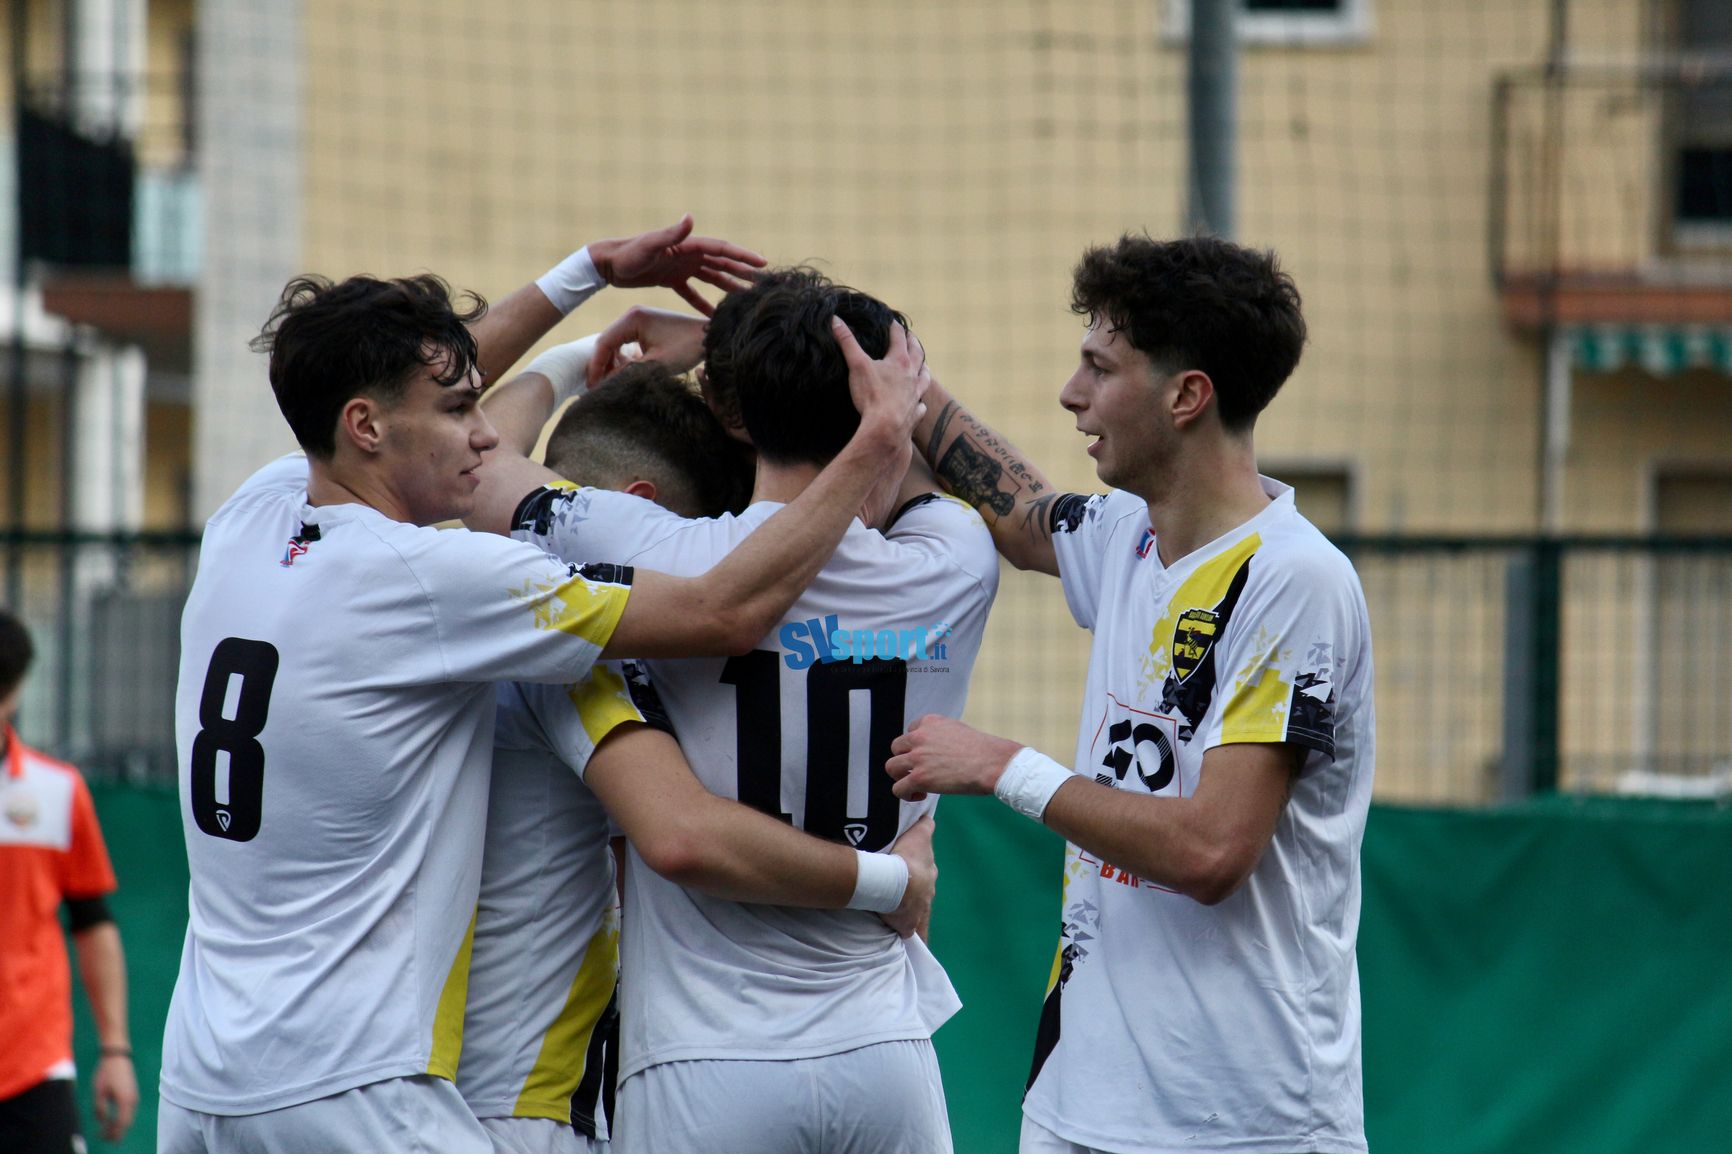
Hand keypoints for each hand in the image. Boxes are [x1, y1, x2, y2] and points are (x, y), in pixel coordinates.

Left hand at [92, 1052, 137, 1140]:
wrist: (117, 1056)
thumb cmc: (106, 1073)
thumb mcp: (99, 1092)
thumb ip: (100, 1109)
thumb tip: (102, 1121)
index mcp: (126, 1101)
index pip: (121, 1124)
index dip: (114, 1134)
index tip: (104, 1140)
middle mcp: (133, 1101)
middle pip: (127, 1122)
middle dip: (117, 1132)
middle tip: (105, 1139)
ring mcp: (134, 1096)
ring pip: (128, 1117)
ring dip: (119, 1125)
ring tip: (107, 1131)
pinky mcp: (132, 1093)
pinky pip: (129, 1111)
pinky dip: (121, 1118)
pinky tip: (112, 1119)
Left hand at [587, 215, 764, 315]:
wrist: (607, 264)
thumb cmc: (627, 254)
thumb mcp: (650, 245)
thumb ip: (671, 233)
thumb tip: (690, 218)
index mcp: (688, 245)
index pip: (722, 249)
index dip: (743, 256)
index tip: (762, 264)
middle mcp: (688, 254)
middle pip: (722, 262)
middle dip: (743, 271)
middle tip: (763, 282)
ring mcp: (681, 267)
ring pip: (712, 277)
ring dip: (729, 286)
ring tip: (746, 299)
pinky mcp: (671, 279)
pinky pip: (692, 293)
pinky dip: (703, 303)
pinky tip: (714, 316)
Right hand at [588, 305, 707, 384]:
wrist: (711, 337)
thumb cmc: (686, 348)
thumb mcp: (656, 364)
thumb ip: (628, 372)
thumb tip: (605, 384)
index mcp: (632, 318)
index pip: (603, 343)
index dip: (596, 366)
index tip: (592, 386)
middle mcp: (633, 315)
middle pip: (607, 342)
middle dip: (602, 366)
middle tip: (597, 388)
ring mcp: (640, 320)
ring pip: (616, 344)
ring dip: (612, 364)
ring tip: (610, 384)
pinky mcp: (647, 328)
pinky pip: (628, 344)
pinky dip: (624, 359)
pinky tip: (624, 374)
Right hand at [831, 317, 928, 471]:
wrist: (885, 427)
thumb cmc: (871, 395)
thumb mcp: (856, 365)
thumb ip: (847, 342)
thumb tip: (835, 320)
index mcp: (899, 361)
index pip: (899, 338)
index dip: (896, 329)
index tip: (894, 322)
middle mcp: (911, 375)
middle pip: (917, 354)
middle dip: (913, 344)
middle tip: (912, 337)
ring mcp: (915, 394)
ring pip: (924, 378)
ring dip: (924, 370)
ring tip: (924, 366)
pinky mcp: (914, 412)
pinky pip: (920, 406)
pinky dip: (920, 403)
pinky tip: (920, 404)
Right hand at [882, 816, 936, 939]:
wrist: (898, 882)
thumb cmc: (906, 857)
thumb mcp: (918, 835)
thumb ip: (925, 827)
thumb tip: (929, 818)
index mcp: (929, 874)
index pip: (926, 872)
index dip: (917, 871)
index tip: (909, 871)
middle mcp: (928, 893)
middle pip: (923, 893)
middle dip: (914, 892)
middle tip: (900, 890)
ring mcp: (920, 911)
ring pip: (917, 912)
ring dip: (910, 911)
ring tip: (898, 911)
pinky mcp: (909, 925)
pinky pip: (909, 931)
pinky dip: (908, 932)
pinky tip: (904, 936)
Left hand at [887, 715, 1022, 800]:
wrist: (994, 763)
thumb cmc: (985, 751)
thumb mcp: (959, 731)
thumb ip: (942, 737)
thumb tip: (936, 753)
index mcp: (930, 721)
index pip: (910, 731)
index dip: (917, 747)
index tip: (928, 758)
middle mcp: (920, 736)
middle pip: (896, 748)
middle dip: (905, 761)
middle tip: (919, 772)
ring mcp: (918, 757)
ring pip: (892, 767)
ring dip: (902, 777)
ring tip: (916, 786)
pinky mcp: (920, 777)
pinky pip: (898, 788)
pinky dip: (906, 794)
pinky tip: (920, 795)